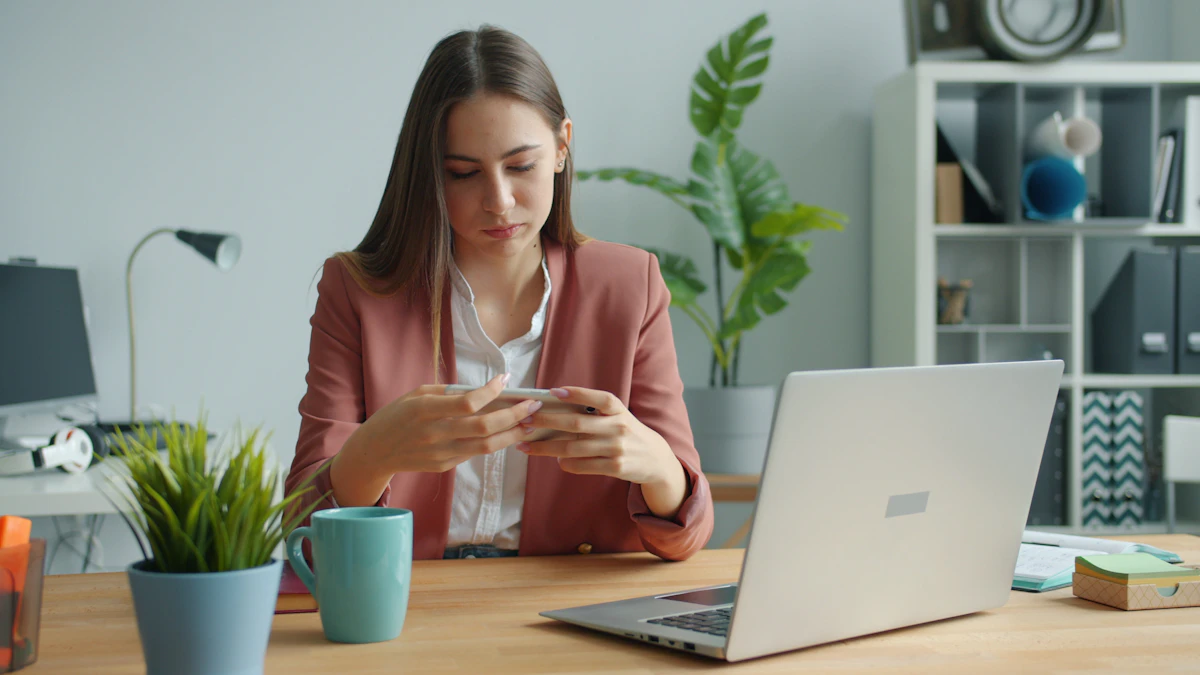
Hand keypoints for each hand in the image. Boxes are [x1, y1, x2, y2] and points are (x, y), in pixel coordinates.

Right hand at [345, 373, 543, 473]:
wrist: (375, 451)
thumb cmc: (397, 415)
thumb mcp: (417, 394)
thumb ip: (449, 392)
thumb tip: (484, 390)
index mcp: (425, 409)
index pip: (467, 403)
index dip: (491, 392)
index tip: (506, 380)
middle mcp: (434, 433)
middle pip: (484, 427)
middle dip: (514, 415)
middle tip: (534, 405)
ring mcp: (440, 453)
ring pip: (486, 446)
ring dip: (513, 434)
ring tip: (530, 422)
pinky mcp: (444, 466)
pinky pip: (475, 453)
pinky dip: (494, 442)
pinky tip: (507, 432)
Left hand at [516, 386, 687, 518]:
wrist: (655, 459)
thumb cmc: (627, 432)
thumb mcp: (618, 416)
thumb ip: (594, 413)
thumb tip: (555, 411)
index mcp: (619, 410)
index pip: (599, 398)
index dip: (577, 394)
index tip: (553, 392)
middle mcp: (618, 427)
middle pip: (576, 424)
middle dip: (547, 422)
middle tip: (525, 420)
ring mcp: (616, 449)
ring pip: (573, 448)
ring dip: (546, 448)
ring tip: (526, 445)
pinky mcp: (614, 467)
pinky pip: (581, 466)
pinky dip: (565, 463)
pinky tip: (555, 459)